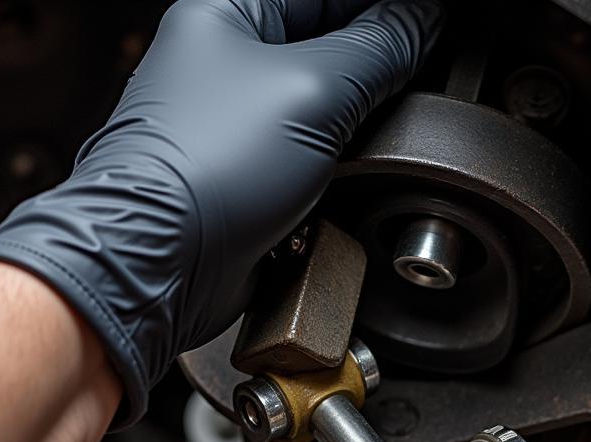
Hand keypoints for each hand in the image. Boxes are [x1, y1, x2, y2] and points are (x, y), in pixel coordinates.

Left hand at [0, 0, 441, 423]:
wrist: (163, 267)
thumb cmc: (201, 173)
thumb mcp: (313, 92)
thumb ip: (377, 50)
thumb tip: (418, 23)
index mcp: (227, 14)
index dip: (380, 9)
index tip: (427, 26)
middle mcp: (228, 70)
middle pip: (327, 47)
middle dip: (377, 63)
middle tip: (419, 74)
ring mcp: (240, 131)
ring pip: (324, 112)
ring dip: (360, 126)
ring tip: (390, 128)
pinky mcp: (252, 186)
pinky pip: (314, 166)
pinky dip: (340, 172)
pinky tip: (360, 175)